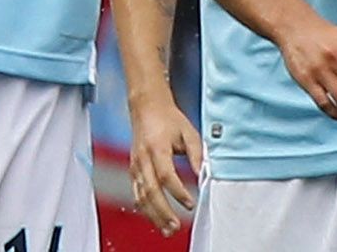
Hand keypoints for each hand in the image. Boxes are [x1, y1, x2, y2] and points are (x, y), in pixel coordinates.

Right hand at [127, 97, 202, 236]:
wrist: (146, 107)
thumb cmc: (168, 119)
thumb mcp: (189, 133)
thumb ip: (197, 155)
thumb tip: (204, 175)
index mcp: (157, 146)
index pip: (165, 174)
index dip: (178, 192)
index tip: (190, 203)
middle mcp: (142, 157)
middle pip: (150, 189)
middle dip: (163, 211)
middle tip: (175, 226)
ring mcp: (135, 164)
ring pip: (141, 194)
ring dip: (153, 214)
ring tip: (166, 229)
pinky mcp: (133, 168)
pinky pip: (136, 191)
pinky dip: (144, 207)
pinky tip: (153, 217)